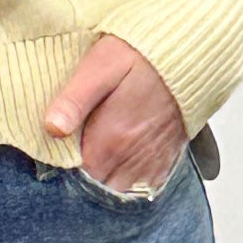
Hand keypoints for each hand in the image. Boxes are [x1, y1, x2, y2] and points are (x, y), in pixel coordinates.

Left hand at [44, 32, 190, 196]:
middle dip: (84, 179)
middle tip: (74, 155)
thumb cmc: (142, 54)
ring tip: (96, 158)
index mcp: (111, 139)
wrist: (190, 51)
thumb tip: (52, 128)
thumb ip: (75, 100)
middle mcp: (133, 157)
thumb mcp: (101, 66)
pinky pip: (145, 187)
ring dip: (106, 181)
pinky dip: (130, 181)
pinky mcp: (168, 158)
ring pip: (121, 191)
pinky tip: (121, 161)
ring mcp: (153, 161)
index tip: (56, 154)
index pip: (77, 178)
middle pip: (99, 188)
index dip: (63, 170)